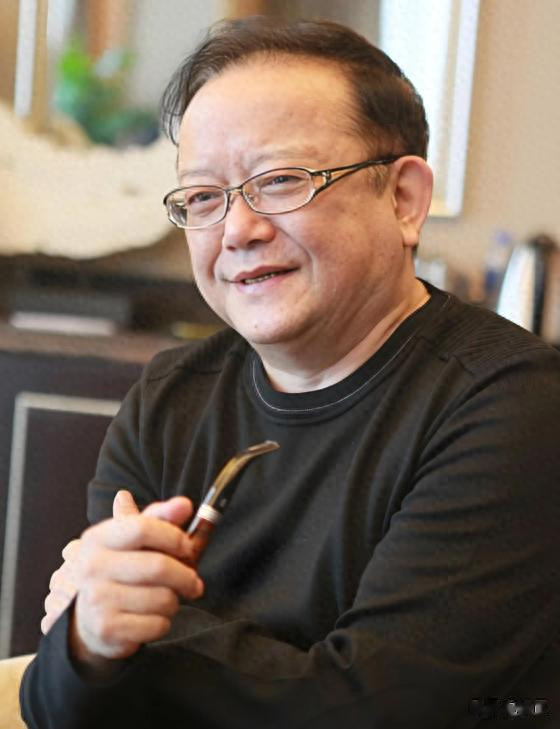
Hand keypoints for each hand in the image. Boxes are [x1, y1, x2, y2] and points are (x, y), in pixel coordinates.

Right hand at [68, 490, 203, 670]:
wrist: (87, 618)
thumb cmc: (119, 569)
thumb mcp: (132, 538)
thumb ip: (159, 517)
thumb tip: (185, 505)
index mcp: (98, 538)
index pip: (142, 528)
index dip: (173, 536)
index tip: (187, 546)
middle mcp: (92, 567)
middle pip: (159, 566)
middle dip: (185, 576)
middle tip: (192, 581)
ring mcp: (97, 599)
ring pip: (163, 598)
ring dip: (175, 600)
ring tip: (167, 599)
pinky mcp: (107, 629)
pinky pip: (157, 625)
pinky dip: (164, 622)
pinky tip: (153, 617)